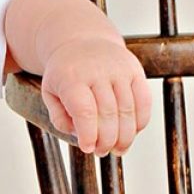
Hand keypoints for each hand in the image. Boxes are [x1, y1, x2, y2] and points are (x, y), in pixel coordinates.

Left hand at [40, 36, 151, 156]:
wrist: (81, 40)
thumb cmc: (64, 74)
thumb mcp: (50, 94)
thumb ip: (59, 118)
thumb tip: (80, 136)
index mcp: (71, 78)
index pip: (84, 111)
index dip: (89, 134)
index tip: (88, 149)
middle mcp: (97, 72)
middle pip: (108, 113)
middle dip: (106, 139)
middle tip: (102, 152)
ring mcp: (119, 70)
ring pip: (128, 109)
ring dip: (125, 135)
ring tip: (118, 150)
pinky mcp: (135, 70)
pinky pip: (144, 100)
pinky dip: (140, 121)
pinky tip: (132, 133)